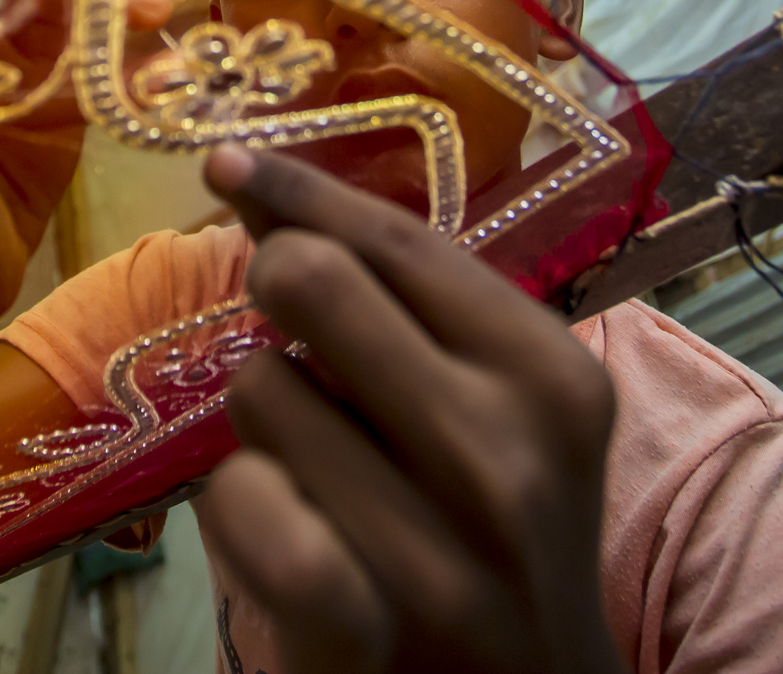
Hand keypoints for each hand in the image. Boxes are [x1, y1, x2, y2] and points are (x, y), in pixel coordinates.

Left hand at [199, 146, 626, 673]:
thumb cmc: (492, 533)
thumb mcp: (496, 411)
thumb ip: (405, 306)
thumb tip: (266, 193)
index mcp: (553, 378)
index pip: (400, 242)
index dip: (298, 186)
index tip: (228, 157)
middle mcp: (508, 452)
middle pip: (308, 280)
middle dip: (277, 292)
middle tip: (296, 334)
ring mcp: (437, 548)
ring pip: (257, 387)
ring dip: (266, 422)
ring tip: (325, 473)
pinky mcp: (360, 629)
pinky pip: (237, 498)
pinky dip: (238, 505)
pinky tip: (287, 533)